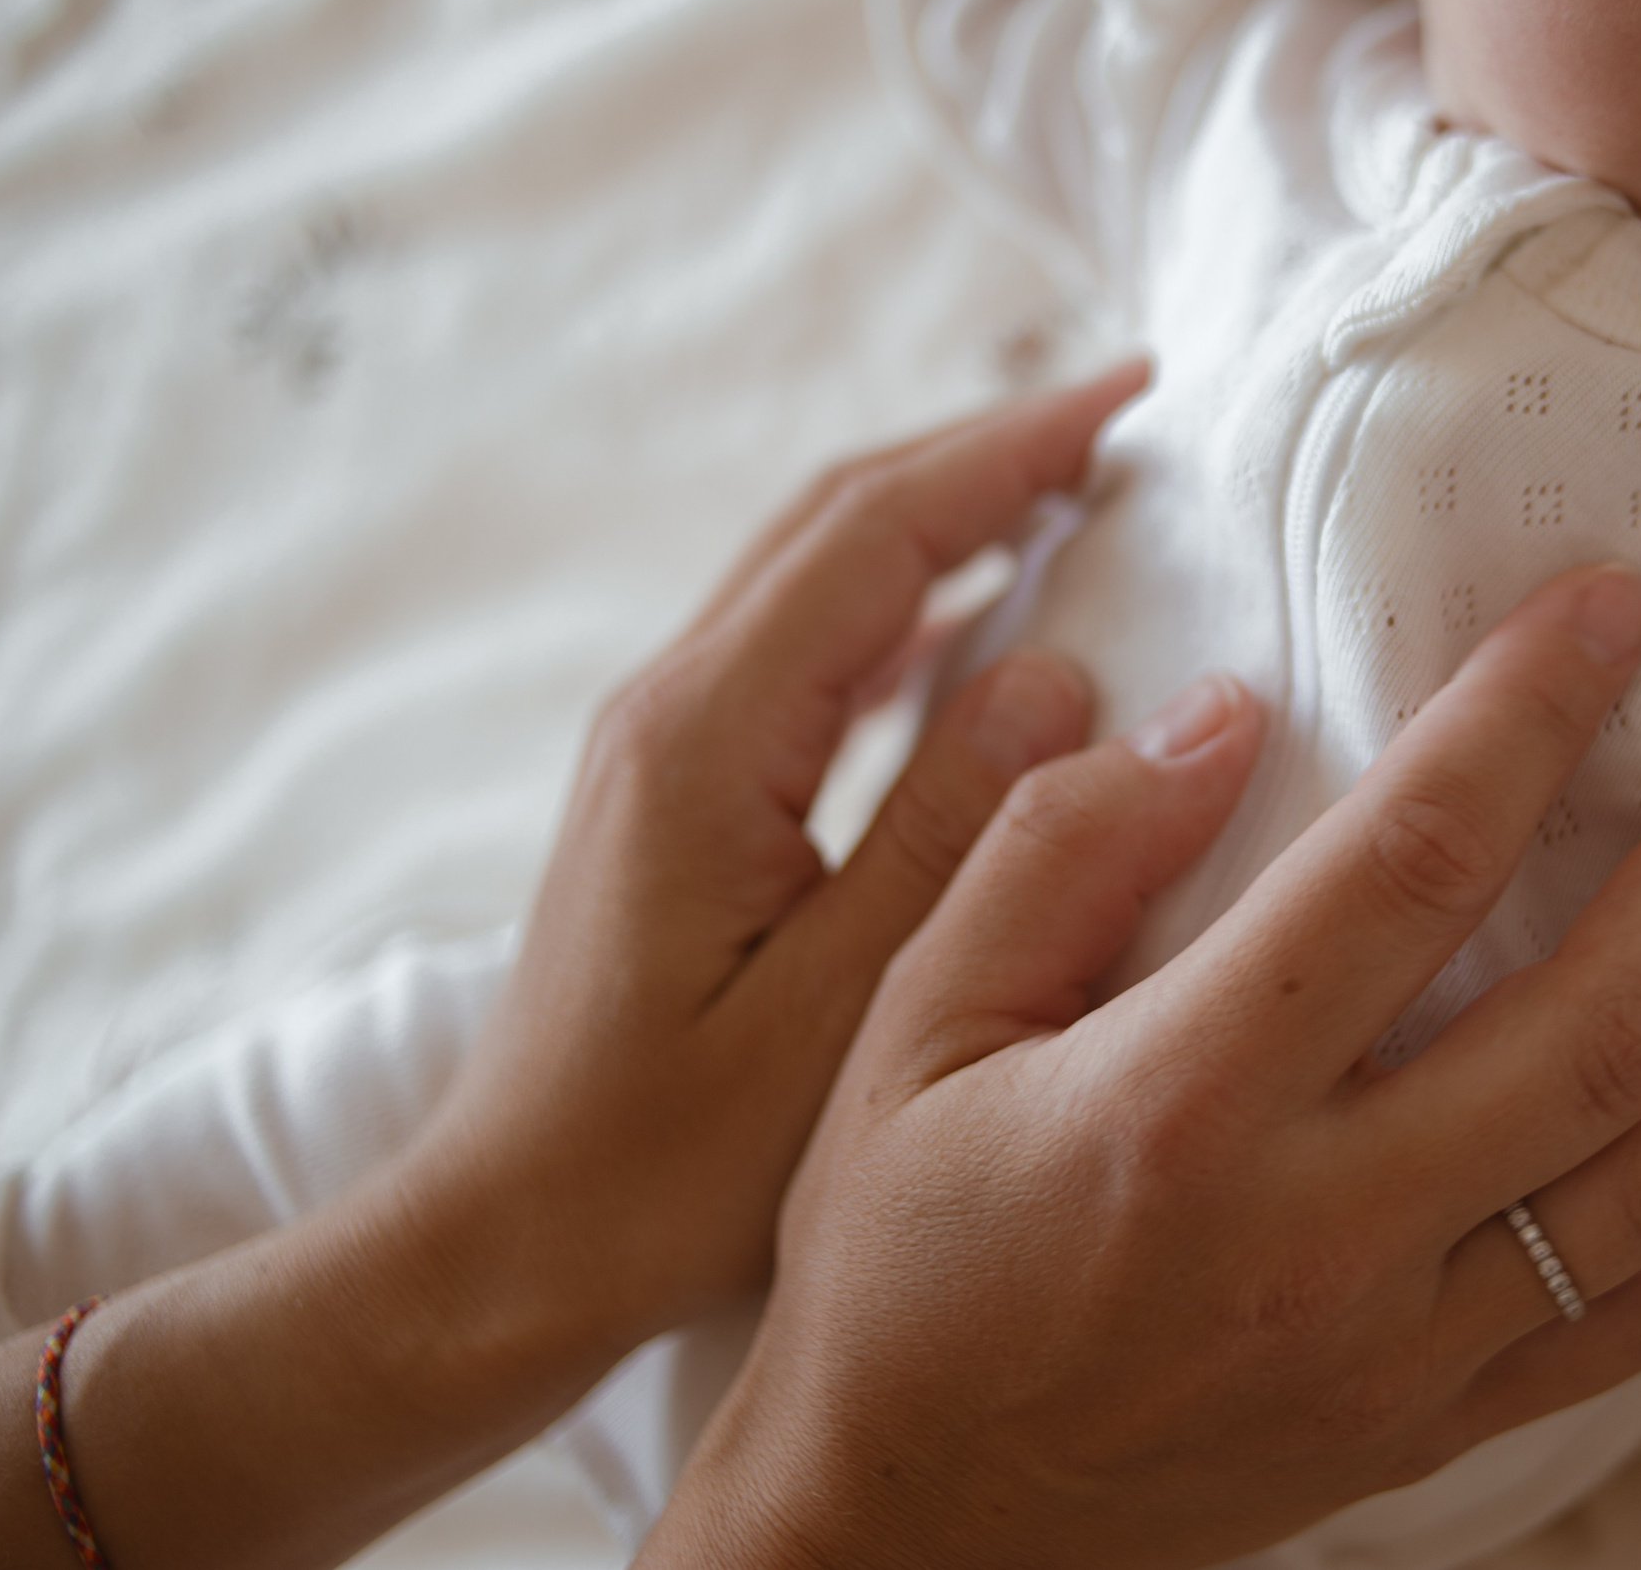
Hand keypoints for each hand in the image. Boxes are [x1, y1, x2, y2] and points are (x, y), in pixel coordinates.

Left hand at [395, 365, 1155, 1354]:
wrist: (506, 1243)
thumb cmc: (667, 1164)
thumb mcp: (838, 1007)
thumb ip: (948, 829)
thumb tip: (1055, 668)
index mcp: (705, 741)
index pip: (875, 535)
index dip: (1010, 454)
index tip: (1134, 399)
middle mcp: (669, 713)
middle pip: (835, 521)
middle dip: (983, 454)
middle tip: (1124, 421)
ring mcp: (664, 750)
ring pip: (816, 576)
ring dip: (942, 516)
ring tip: (1075, 494)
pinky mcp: (679, 796)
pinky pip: (805, 652)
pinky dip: (903, 604)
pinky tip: (977, 627)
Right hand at [646, 566, 1640, 1569]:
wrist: (910, 1520)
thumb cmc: (900, 1259)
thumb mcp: (910, 1027)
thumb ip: (1054, 854)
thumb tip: (1222, 720)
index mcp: (1179, 1105)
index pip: (1405, 868)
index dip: (1525, 717)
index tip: (1607, 611)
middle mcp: (1319, 1234)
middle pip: (1595, 1024)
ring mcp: (1398, 1349)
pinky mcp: (1435, 1424)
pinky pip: (1640, 1318)